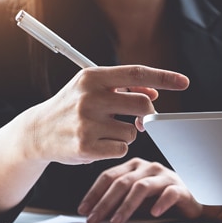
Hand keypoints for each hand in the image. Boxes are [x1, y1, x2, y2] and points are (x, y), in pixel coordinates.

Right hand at [25, 65, 188, 164]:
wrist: (37, 132)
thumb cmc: (71, 107)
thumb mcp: (92, 89)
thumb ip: (123, 87)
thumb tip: (154, 92)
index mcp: (92, 77)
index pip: (136, 73)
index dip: (163, 77)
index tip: (184, 81)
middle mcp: (89, 98)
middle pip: (142, 105)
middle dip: (146, 115)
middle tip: (138, 120)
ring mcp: (87, 123)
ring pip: (133, 131)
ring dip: (127, 133)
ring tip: (105, 131)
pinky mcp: (86, 147)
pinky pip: (121, 149)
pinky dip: (116, 148)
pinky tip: (98, 144)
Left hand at [78, 158, 205, 222]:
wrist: (193, 201)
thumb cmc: (160, 199)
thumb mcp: (136, 200)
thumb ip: (118, 202)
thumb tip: (94, 215)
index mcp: (134, 167)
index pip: (109, 176)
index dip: (94, 193)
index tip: (83, 210)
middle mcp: (148, 168)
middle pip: (122, 182)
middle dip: (105, 202)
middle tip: (94, 219)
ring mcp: (165, 176)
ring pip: (141, 187)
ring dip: (126, 205)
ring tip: (116, 221)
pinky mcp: (181, 188)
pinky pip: (169, 193)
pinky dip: (160, 203)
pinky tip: (153, 213)